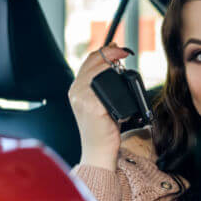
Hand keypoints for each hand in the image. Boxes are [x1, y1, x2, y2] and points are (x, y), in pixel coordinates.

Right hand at [68, 43, 132, 169]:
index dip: (104, 51)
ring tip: (123, 64)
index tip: (119, 49)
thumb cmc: (103, 128)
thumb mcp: (99, 103)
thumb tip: (116, 64)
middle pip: (93, 62)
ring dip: (112, 64)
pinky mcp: (93, 107)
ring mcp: (82, 99)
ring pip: (98, 71)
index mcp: (76, 89)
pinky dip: (116, 83)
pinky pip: (105, 89)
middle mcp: (75, 92)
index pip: (88, 61)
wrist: (98, 151)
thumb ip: (102, 85)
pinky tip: (123, 85)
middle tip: (125, 52)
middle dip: (111, 53)